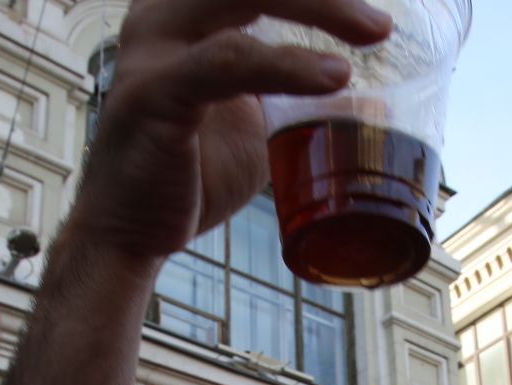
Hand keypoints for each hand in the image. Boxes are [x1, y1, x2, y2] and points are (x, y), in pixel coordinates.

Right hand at [65, 0, 391, 268]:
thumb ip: (297, 99)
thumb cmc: (189, 175)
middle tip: (382, 24)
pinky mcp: (154, 92)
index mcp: (187, 12)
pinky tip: (334, 77)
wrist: (129, 235)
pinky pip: (228, 63)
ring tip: (374, 33)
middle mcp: (164, 15)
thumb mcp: (257, 127)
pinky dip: (286, 65)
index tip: (372, 9)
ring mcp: (154, 49)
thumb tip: (374, 103)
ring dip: (318, 6)